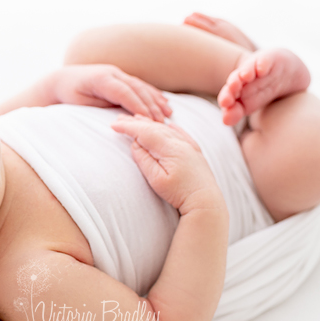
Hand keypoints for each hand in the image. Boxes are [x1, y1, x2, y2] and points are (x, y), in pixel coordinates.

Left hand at [51, 65, 171, 120]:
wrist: (62, 80)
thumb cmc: (69, 94)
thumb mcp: (80, 103)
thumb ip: (100, 106)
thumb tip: (120, 115)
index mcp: (101, 79)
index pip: (124, 92)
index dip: (137, 106)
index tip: (149, 120)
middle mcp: (112, 72)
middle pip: (136, 88)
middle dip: (151, 105)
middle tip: (163, 122)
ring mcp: (117, 72)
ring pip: (141, 86)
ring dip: (156, 100)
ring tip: (168, 113)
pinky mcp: (120, 76)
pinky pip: (139, 85)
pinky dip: (152, 94)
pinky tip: (163, 102)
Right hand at [110, 114, 225, 215]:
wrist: (206, 201)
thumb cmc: (180, 194)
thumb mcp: (157, 180)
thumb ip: (144, 160)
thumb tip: (135, 144)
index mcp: (170, 148)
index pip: (144, 132)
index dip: (128, 127)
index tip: (113, 125)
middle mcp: (180, 143)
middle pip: (154, 127)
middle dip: (135, 122)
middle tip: (119, 119)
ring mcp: (189, 146)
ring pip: (166, 129)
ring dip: (150, 123)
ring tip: (136, 118)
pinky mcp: (195, 152)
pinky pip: (181, 133)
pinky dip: (170, 127)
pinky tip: (168, 124)